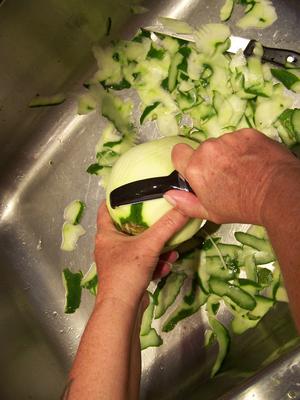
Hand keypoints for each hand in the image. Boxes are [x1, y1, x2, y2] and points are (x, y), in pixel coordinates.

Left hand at [94, 203, 187, 306]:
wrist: (122, 310)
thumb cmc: (126, 273)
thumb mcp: (149, 245)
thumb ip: (168, 226)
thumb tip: (184, 206)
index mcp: (106, 235)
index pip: (106, 208)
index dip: (117, 198)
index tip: (132, 191)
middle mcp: (109, 247)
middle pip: (127, 228)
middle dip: (147, 226)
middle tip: (159, 219)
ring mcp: (118, 263)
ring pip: (139, 248)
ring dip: (156, 249)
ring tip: (170, 250)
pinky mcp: (127, 276)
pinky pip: (143, 264)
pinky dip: (155, 263)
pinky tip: (166, 266)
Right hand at [164, 129, 297, 224]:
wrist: (277, 193)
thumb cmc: (242, 206)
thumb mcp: (210, 212)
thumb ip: (185, 203)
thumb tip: (169, 195)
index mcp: (195, 168)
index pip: (177, 153)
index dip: (184, 161)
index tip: (195, 169)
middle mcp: (208, 149)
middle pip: (203, 150)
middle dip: (210, 160)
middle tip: (225, 176)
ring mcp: (229, 139)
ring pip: (222, 144)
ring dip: (228, 154)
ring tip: (242, 170)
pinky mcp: (247, 133)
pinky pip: (239, 139)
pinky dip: (244, 148)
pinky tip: (253, 162)